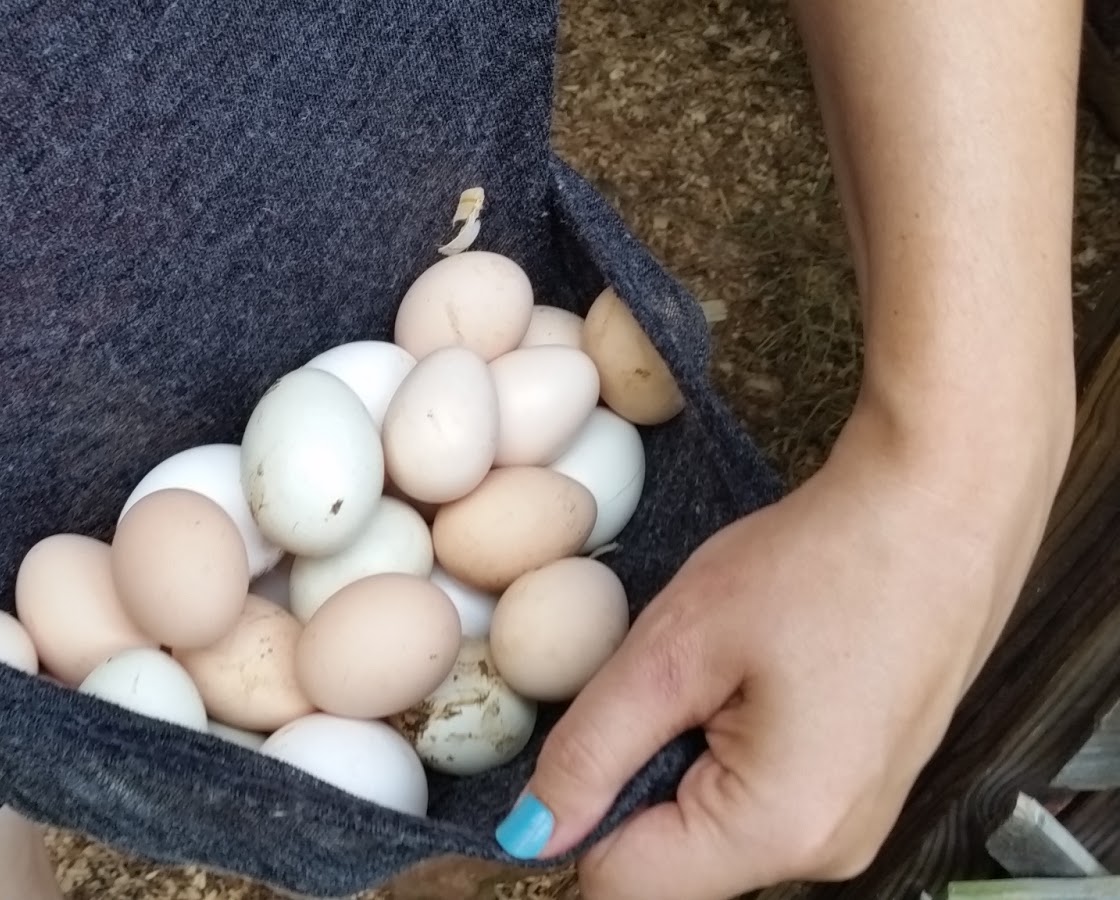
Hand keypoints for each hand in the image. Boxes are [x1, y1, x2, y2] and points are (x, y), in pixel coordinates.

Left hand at [494, 407, 1063, 898]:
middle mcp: (828, 855)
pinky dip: (726, 753)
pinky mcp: (861, 794)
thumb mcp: (674, 649)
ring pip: (710, 832)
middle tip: (664, 682)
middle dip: (633, 783)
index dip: (576, 815)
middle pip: (670, 864)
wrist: (942, 508)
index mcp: (779, 831)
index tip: (585, 733)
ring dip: (679, 764)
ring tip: (716, 672)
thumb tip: (530, 833)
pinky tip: (750, 679)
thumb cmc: (818, 563)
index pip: (621, 884)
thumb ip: (591, 751)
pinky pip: (758, 804)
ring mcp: (854, 829)